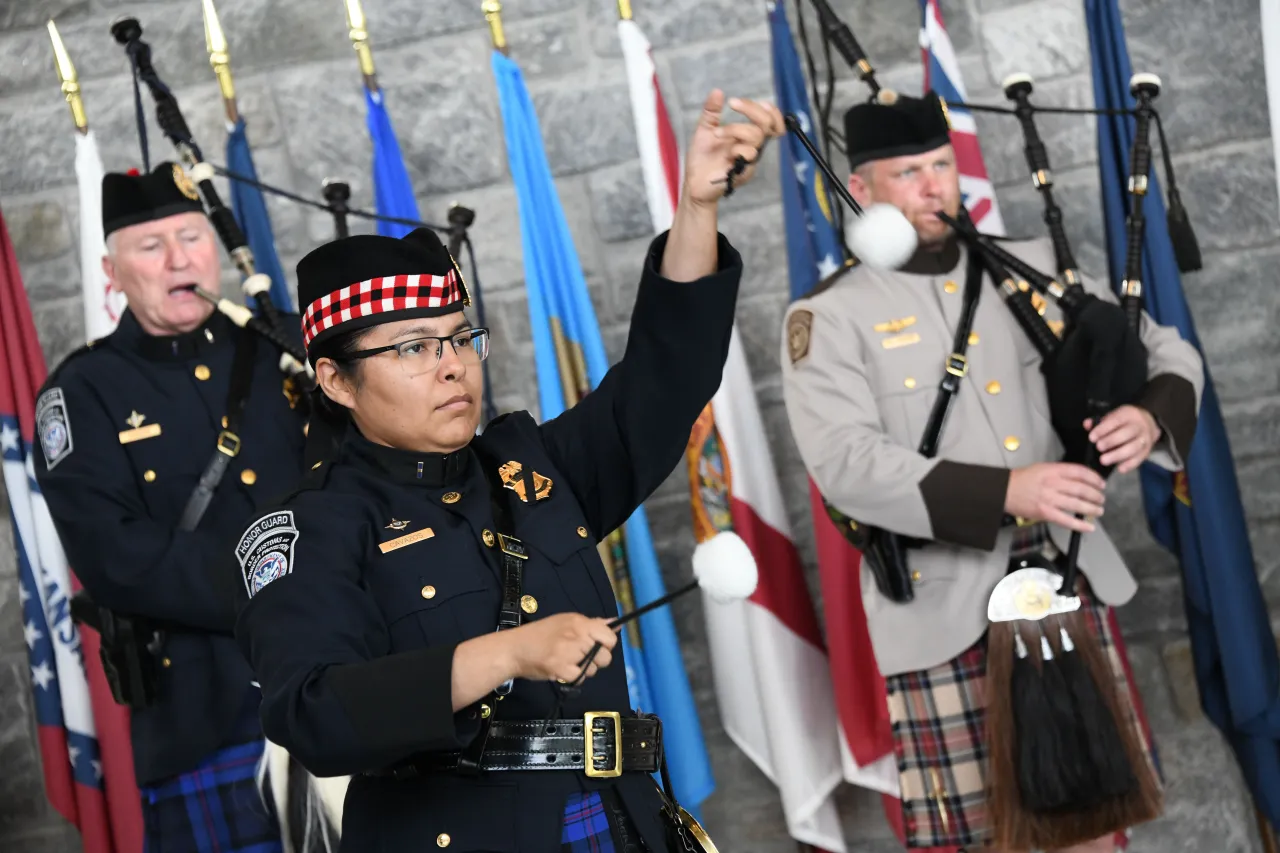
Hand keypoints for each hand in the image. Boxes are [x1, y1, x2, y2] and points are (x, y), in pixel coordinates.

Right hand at [509, 613, 617, 684]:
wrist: (514, 649)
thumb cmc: (540, 635)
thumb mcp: (566, 621)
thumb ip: (592, 624)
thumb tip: (615, 623)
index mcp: (579, 622)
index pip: (610, 637)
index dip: (606, 645)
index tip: (596, 647)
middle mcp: (577, 635)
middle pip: (605, 656)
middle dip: (595, 660)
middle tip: (578, 656)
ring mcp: (569, 652)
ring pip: (593, 669)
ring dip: (583, 670)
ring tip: (567, 662)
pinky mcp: (561, 668)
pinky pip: (579, 678)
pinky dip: (572, 678)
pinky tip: (562, 670)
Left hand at [680, 89, 784, 206]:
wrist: (693, 183)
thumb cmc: (702, 159)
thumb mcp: (704, 129)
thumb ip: (711, 111)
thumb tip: (717, 91)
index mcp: (746, 135)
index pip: (770, 120)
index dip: (770, 110)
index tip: (751, 101)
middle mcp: (751, 146)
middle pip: (767, 123)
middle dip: (751, 109)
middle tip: (732, 103)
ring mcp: (749, 160)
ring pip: (756, 136)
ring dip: (735, 129)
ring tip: (716, 134)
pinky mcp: (744, 172)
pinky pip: (749, 155)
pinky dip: (737, 148)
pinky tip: (724, 153)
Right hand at [1004, 462, 1107, 533]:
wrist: (1004, 491)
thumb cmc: (1022, 479)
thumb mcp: (1042, 468)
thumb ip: (1061, 472)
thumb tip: (1080, 480)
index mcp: (1053, 470)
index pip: (1080, 472)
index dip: (1094, 478)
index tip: (1101, 484)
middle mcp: (1053, 484)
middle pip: (1082, 489)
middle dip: (1096, 495)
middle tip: (1101, 498)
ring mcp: (1049, 499)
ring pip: (1077, 505)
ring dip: (1092, 509)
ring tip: (1099, 510)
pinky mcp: (1045, 513)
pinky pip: (1067, 520)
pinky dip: (1080, 525)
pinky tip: (1089, 526)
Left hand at [1084, 405, 1160, 472]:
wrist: (1148, 423)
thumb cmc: (1124, 421)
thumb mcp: (1113, 416)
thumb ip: (1098, 421)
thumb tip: (1087, 424)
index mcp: (1128, 414)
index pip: (1116, 420)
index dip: (1103, 429)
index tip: (1092, 438)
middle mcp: (1139, 426)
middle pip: (1126, 433)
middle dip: (1111, 441)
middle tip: (1098, 448)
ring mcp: (1145, 439)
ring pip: (1134, 447)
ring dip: (1118, 455)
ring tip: (1103, 460)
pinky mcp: (1147, 450)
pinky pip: (1140, 458)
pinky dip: (1130, 465)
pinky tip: (1119, 468)